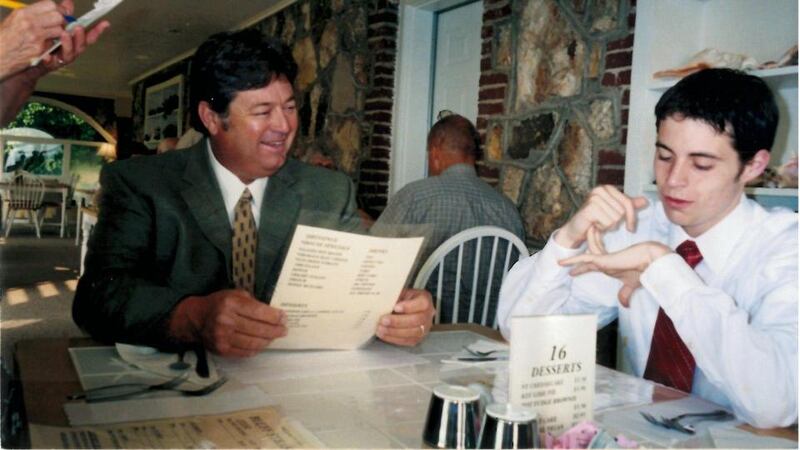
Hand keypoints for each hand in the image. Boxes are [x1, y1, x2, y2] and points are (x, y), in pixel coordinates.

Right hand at [0, 0, 64, 79]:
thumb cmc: (6, 38)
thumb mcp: (16, 20)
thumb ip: (35, 13)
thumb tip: (54, 7)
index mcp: (23, 13)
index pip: (50, 5)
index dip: (59, 10)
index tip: (61, 14)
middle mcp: (29, 22)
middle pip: (58, 16)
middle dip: (61, 21)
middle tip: (58, 26)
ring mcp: (35, 36)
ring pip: (60, 30)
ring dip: (59, 34)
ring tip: (50, 36)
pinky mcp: (39, 49)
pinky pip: (54, 44)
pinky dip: (52, 45)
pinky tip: (44, 46)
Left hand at [42, 0, 109, 71]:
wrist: (33, 59)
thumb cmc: (47, 41)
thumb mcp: (55, 25)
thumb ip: (63, 15)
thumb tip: (68, 2)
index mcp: (75, 42)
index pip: (89, 36)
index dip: (97, 30)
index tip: (105, 23)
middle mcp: (72, 51)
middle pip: (80, 46)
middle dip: (81, 36)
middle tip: (78, 27)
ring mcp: (61, 58)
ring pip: (68, 54)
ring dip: (68, 44)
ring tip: (64, 34)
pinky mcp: (49, 64)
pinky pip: (50, 63)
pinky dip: (50, 59)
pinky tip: (47, 56)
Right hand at [168, 289, 287, 357]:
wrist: (196, 319)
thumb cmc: (219, 304)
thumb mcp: (234, 294)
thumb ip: (252, 302)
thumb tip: (273, 313)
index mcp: (230, 304)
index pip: (258, 312)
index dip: (274, 316)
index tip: (284, 318)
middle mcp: (226, 321)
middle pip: (258, 329)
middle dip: (275, 330)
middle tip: (284, 330)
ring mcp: (223, 337)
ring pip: (253, 343)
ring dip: (268, 341)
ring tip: (274, 337)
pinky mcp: (222, 349)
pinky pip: (245, 352)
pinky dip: (256, 349)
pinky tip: (262, 344)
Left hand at [376, 288, 434, 345]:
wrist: (406, 308)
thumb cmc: (403, 300)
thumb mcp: (401, 293)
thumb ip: (395, 297)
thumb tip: (383, 302)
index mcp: (425, 299)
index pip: (422, 303)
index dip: (409, 307)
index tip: (395, 307)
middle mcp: (428, 314)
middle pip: (417, 320)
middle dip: (398, 321)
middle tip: (383, 320)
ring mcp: (425, 328)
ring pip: (413, 333)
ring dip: (394, 332)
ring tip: (381, 329)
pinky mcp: (418, 338)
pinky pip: (407, 341)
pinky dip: (394, 338)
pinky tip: (384, 335)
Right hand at [556, 185, 647, 248]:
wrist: (576, 230)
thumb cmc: (595, 220)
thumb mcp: (614, 212)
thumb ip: (628, 206)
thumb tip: (645, 200)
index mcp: (607, 188)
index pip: (628, 203)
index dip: (632, 218)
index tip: (631, 229)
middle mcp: (600, 189)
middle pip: (623, 211)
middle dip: (616, 222)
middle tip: (604, 223)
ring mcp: (594, 198)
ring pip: (616, 218)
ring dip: (608, 226)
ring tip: (598, 223)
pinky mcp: (589, 208)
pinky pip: (608, 222)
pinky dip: (602, 228)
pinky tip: (594, 225)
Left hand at [559, 241, 670, 306]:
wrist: (651, 261)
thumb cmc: (644, 270)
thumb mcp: (632, 285)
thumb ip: (625, 293)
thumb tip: (624, 305)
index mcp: (611, 267)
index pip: (593, 266)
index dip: (582, 268)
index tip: (572, 272)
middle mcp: (605, 262)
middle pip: (586, 260)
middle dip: (575, 261)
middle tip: (562, 263)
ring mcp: (603, 260)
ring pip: (584, 257)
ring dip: (573, 258)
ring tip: (559, 262)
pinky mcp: (602, 260)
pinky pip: (583, 259)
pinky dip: (572, 260)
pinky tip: (561, 263)